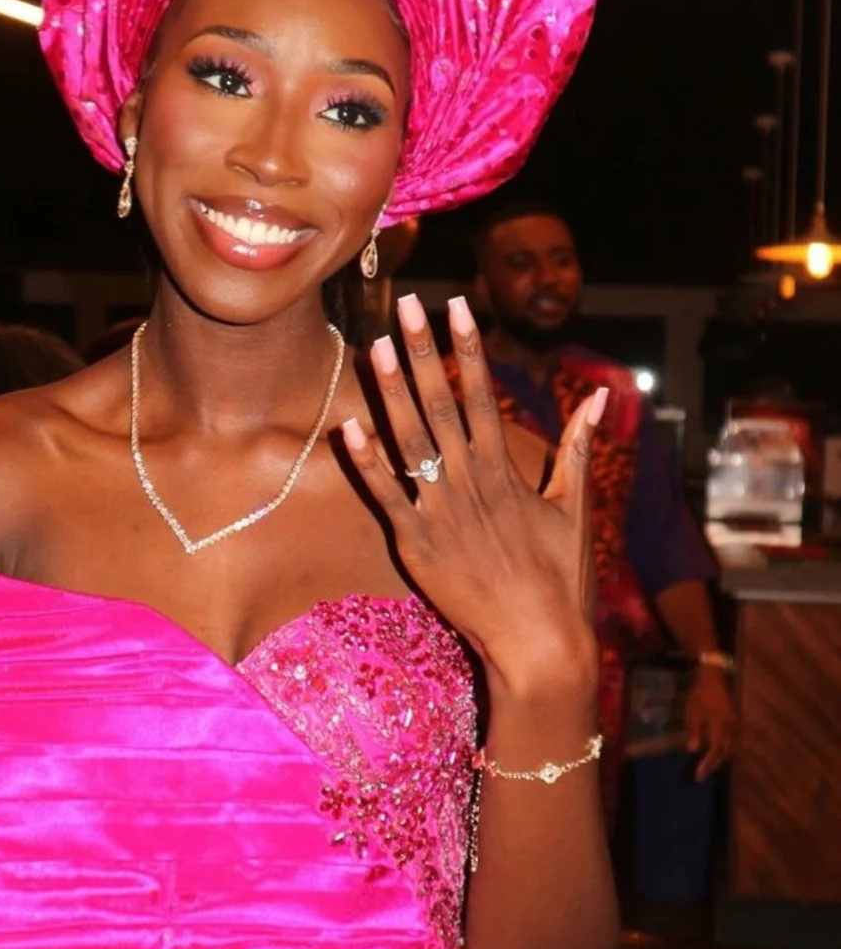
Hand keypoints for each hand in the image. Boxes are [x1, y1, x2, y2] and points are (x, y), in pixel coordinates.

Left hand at [341, 293, 604, 704]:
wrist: (540, 642)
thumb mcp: (574, 508)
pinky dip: (368, 462)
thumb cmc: (561, 578)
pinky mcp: (417, 544)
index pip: (483, 394)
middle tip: (407, 306)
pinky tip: (347, 427)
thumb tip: (601, 399)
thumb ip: (579, 449)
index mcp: (505, 469)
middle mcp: (471, 481)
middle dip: (425, 352)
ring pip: (411, 440)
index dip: (469, 348)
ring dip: (392, 392)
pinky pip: (387, 495)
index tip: (459, 307)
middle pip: (442, 404)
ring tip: (378, 345)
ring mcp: (442, 511)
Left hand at [684, 664, 734, 780]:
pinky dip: (721, 748)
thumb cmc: (700, 692)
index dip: (707, 764)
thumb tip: (693, 750)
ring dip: (718, 757)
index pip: (716, 751)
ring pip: (728, 746)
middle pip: (724, 751)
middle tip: (702, 774)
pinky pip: (729, 739)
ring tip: (707, 766)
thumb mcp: (692, 711)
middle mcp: (730, 727)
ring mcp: (732, 722)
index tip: (699, 775)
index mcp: (720, 726)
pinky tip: (713, 750)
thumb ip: (693, 730)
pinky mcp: (732, 719)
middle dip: (713, 764)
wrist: (712, 675)